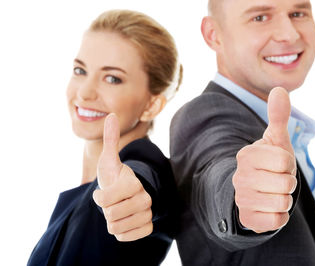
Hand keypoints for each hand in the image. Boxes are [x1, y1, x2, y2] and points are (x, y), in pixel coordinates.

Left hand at [92, 113, 152, 240]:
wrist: (126, 195)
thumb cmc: (115, 178)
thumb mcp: (109, 161)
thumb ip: (110, 140)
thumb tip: (112, 115)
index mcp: (134, 183)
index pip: (104, 199)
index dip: (98, 197)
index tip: (102, 192)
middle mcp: (145, 198)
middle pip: (110, 216)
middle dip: (105, 211)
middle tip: (112, 202)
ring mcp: (148, 214)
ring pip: (116, 228)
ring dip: (112, 222)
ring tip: (118, 210)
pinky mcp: (147, 227)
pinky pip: (127, 238)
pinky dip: (121, 233)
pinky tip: (124, 221)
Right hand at [232, 87, 296, 232]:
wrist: (256, 192)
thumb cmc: (270, 164)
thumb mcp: (275, 140)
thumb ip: (278, 116)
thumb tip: (280, 89)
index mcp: (247, 155)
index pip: (285, 161)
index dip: (288, 164)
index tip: (278, 165)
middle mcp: (240, 177)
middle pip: (286, 184)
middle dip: (288, 183)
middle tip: (276, 180)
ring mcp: (241, 199)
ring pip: (283, 203)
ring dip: (285, 199)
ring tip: (273, 193)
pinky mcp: (247, 219)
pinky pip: (277, 221)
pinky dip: (279, 216)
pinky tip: (269, 208)